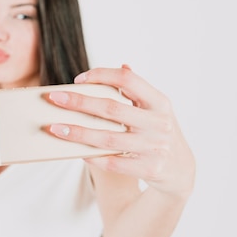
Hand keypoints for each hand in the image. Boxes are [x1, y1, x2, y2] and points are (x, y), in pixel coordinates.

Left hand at [47, 65, 194, 198]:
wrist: (181, 170)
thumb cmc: (160, 132)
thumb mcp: (156, 109)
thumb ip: (138, 90)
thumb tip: (123, 66)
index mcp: (159, 102)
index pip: (128, 80)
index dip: (101, 75)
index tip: (78, 79)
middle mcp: (159, 123)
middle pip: (112, 109)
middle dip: (79, 102)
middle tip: (54, 99)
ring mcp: (155, 147)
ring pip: (108, 139)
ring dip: (78, 133)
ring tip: (55, 128)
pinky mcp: (149, 168)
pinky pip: (113, 163)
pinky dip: (92, 157)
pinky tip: (76, 151)